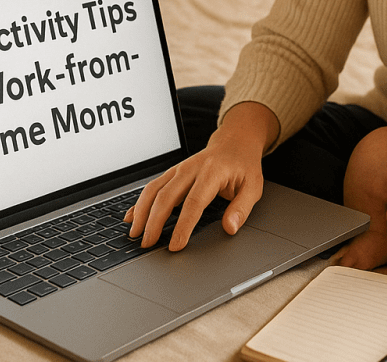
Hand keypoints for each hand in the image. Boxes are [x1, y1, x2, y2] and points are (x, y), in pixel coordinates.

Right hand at [125, 101, 273, 250]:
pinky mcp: (172, 172)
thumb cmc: (243, 166)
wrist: (235, 142)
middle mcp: (191, 168)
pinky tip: (132, 216)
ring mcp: (179, 169)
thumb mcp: (253, 186)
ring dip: (142, 212)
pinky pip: (153, 186)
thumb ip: (241, 208)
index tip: (175, 245)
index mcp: (212, 172)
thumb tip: (230, 228)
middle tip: (147, 244)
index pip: (194, 202)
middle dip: (154, 222)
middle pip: (166, 196)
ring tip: (135, 234)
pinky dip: (140, 202)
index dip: (183, 226)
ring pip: (154, 190)